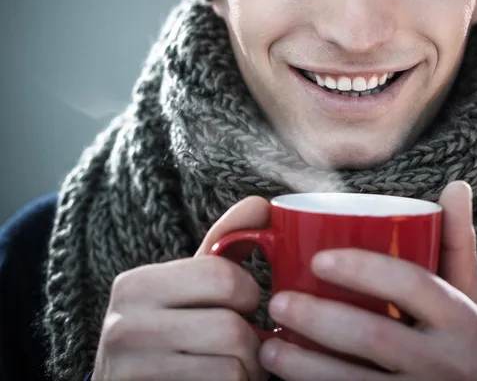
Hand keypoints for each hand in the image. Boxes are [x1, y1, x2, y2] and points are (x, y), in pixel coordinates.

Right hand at [92, 196, 269, 380]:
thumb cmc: (170, 327)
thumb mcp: (189, 281)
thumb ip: (224, 240)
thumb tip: (261, 204)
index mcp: (136, 285)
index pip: (222, 277)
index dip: (248, 293)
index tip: (242, 303)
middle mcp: (124, 327)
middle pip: (231, 328)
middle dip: (252, 338)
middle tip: (247, 341)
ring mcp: (131, 372)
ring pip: (232, 367)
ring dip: (247, 370)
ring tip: (235, 365)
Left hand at [258, 182, 476, 380]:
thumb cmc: (463, 344)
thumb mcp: (469, 297)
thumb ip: (458, 243)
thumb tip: (457, 184)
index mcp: (462, 320)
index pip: (413, 284)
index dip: (364, 268)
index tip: (317, 258)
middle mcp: (448, 364)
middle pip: (375, 338)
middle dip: (319, 320)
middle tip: (277, 302)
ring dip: (305, 367)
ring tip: (268, 348)